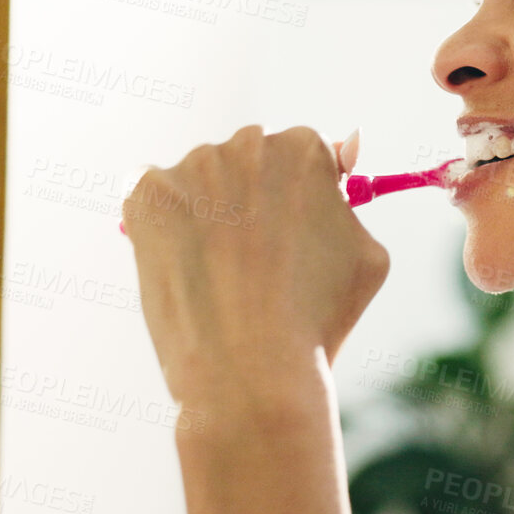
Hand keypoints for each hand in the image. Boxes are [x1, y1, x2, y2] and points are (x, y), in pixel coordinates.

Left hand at [123, 125, 388, 415]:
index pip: (302, 155)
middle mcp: (249, 144)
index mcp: (306, 149)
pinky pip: (152, 198)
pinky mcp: (146, 195)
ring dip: (209, 214)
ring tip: (224, 278)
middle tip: (257, 263)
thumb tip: (344, 152)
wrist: (252, 369)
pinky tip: (185, 267)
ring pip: (201, 183)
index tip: (291, 233)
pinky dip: (162, 226)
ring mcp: (194, 167)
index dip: (298, 199)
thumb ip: (351, 202)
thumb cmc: (317, 320)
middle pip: (250, 162)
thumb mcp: (367, 255)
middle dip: (253, 201)